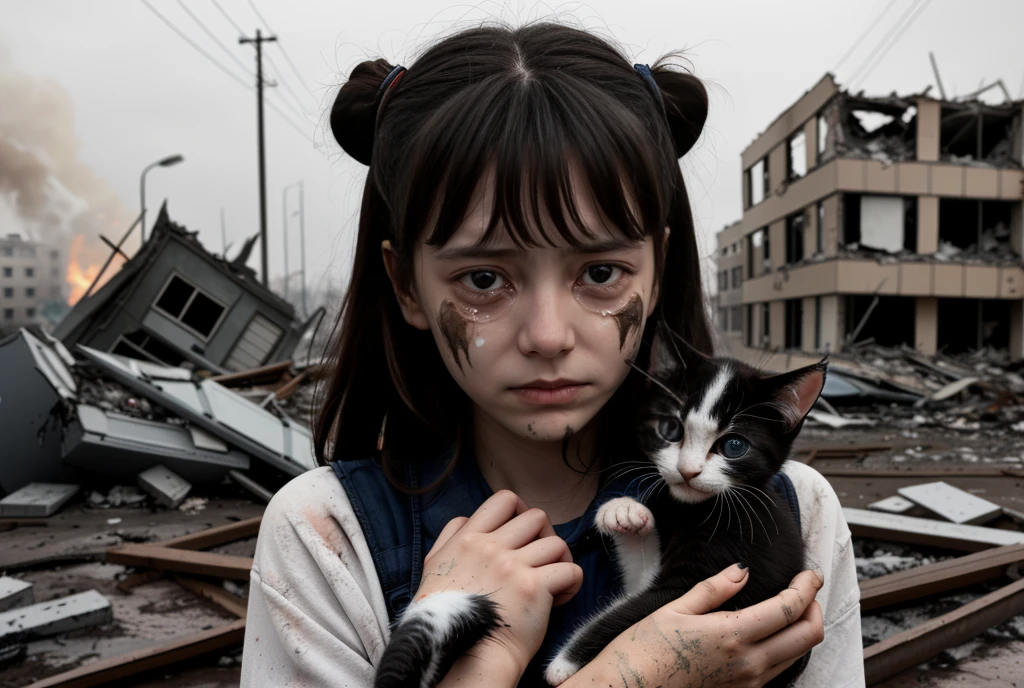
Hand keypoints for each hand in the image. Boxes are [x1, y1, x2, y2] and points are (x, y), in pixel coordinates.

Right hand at [418, 490, 582, 682]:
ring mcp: (512, 566)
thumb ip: (450, 537)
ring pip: (557, 543)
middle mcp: (490, 547)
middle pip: (536, 517)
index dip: (521, 511)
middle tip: (541, 559)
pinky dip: (571, 582)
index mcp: (468, 538)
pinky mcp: (533, 588)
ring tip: (553, 579)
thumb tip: (467, 520)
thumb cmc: (446, 616)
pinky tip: (560, 596)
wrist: (462, 655)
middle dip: (544, 535)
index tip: (524, 534)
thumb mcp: (433, 566)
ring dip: (560, 560)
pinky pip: (570, 570)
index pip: (505, 499)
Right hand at [563, 565, 824, 687]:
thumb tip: (742, 571)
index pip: (789, 608)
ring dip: (803, 630)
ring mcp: (748, 684)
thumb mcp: (674, 610)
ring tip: (792, 609)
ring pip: (798, 656)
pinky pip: (779, 672)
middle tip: (807, 590)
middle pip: (807, 637)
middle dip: (815, 609)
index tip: (809, 573)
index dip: (806, 587)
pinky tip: (773, 637)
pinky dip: (787, 650)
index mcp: (733, 635)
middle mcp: (749, 664)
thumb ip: (714, 590)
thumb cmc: (643, 650)